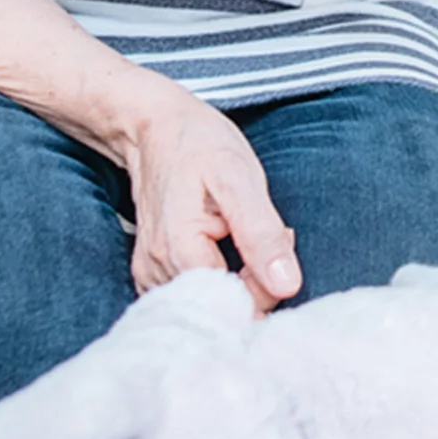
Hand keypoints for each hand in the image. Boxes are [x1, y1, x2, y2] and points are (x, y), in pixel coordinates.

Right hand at [79, 67, 301, 310]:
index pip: (238, 305)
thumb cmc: (196, 145)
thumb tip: (287, 286)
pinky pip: (197, 295)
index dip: (268, 280)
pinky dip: (221, 277)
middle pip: (224, 310)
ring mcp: (151, 277)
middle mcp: (157, 274)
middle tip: (261, 232)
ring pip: (212, 305)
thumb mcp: (238, 177)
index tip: (276, 237)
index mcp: (178, 253)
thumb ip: (262, 233)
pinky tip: (225, 247)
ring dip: (240, 278)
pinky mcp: (154, 274)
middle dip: (256, 279)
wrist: (153, 128)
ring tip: (240, 232)